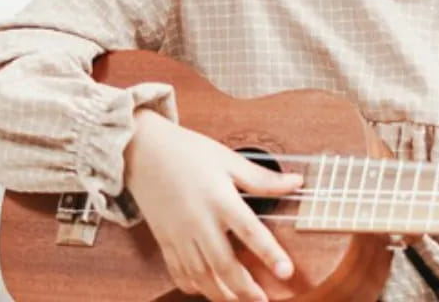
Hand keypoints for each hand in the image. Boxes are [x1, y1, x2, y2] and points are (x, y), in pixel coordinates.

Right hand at [123, 109, 303, 301]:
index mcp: (219, 199)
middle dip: (246, 289)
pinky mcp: (164, 241)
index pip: (250, 232)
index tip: (287, 272)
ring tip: (241, 301)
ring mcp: (179, 235)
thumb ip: (262, 178)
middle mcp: (199, 222)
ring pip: (201, 276)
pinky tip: (208, 291)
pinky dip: (195, 286)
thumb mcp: (228, 159)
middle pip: (224, 265)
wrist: (141, 151)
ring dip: (222, 294)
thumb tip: (296, 182)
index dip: (270, 254)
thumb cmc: (187, 151)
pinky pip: (179, 272)